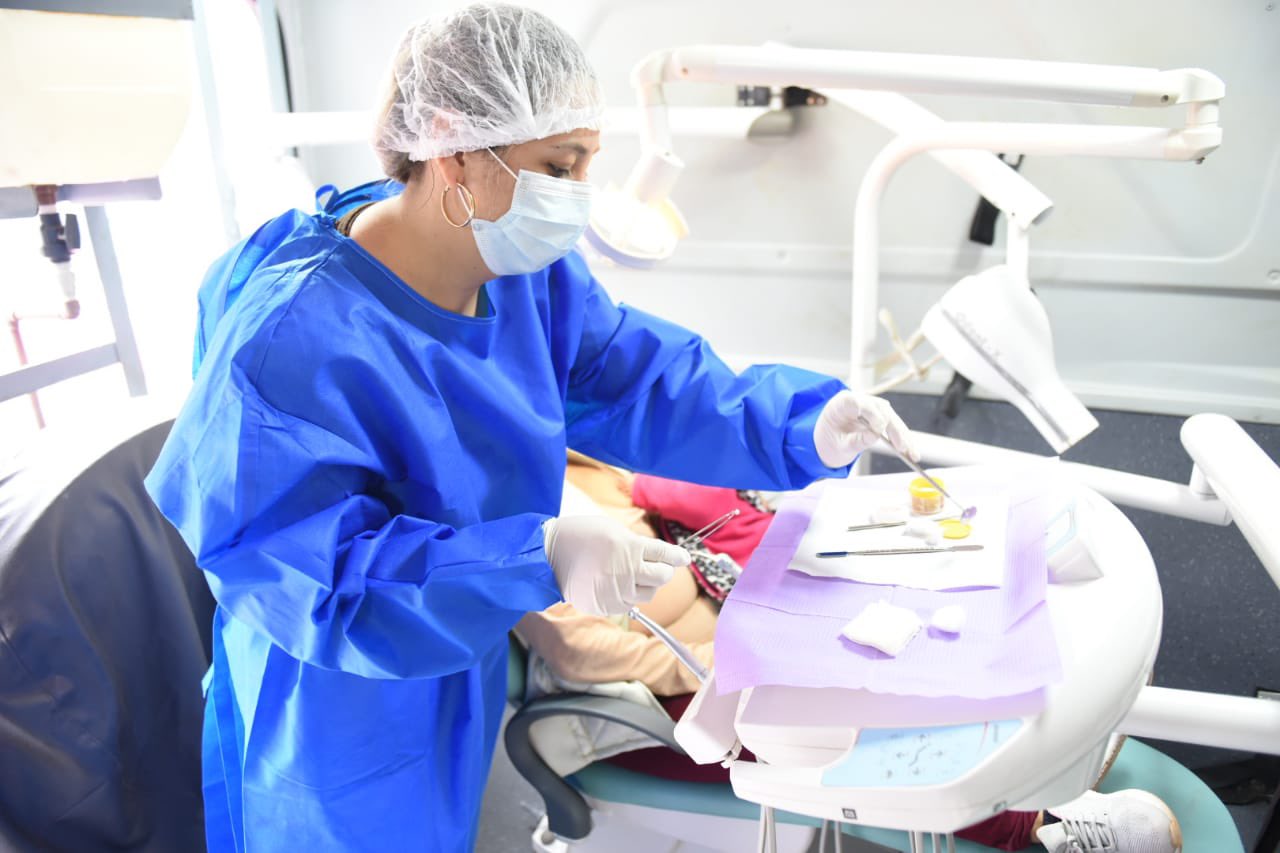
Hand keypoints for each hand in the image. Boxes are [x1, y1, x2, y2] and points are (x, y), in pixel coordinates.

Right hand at [543, 516, 691, 615]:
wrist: (547, 555)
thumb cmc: (580, 536)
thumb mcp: (611, 529)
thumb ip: (635, 543)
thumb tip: (657, 556)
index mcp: (630, 548)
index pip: (665, 555)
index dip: (677, 557)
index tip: (683, 558)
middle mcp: (627, 571)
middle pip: (663, 577)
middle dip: (663, 571)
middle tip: (655, 566)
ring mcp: (616, 591)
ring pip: (648, 594)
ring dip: (644, 585)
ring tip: (627, 574)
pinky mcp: (606, 606)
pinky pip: (629, 604)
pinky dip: (626, 596)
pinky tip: (612, 584)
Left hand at [814, 390, 918, 467]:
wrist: (827, 438)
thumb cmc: (829, 440)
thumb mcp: (838, 446)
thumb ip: (855, 440)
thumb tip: (875, 435)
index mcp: (840, 403)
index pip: (857, 401)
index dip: (870, 413)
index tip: (879, 430)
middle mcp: (858, 400)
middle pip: (880, 410)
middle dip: (893, 429)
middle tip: (901, 447)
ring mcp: (871, 406)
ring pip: (891, 417)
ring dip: (903, 435)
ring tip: (912, 454)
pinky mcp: (880, 414)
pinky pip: (894, 424)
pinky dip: (903, 438)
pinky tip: (912, 451)